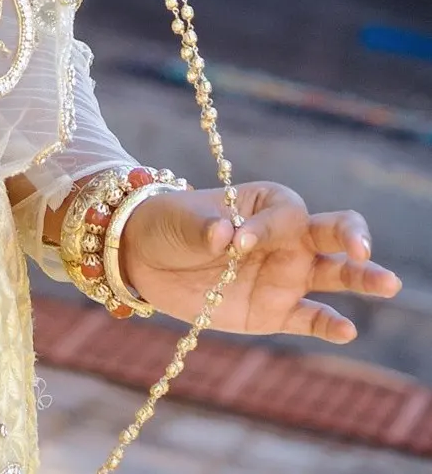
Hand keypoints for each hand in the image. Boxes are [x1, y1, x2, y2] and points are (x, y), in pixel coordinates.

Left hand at [120, 182, 400, 341]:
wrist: (146, 259)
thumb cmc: (170, 223)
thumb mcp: (180, 219)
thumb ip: (204, 226)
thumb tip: (222, 235)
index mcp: (266, 203)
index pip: (288, 212)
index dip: (268, 229)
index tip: (235, 242)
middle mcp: (286, 238)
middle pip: (330, 231)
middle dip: (351, 235)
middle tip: (360, 247)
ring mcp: (284, 275)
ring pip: (334, 275)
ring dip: (361, 278)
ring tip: (387, 282)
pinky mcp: (274, 311)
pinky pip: (310, 318)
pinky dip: (328, 325)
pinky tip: (346, 330)